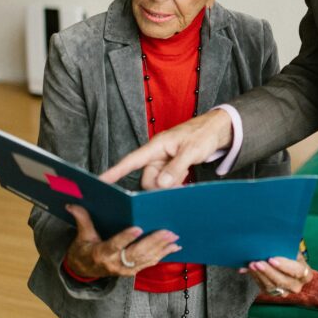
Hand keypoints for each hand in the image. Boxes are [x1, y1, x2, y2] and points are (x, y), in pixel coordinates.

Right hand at [63, 204, 180, 277]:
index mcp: (101, 253)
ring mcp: (125, 269)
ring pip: (146, 259)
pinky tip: (175, 247)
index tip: (138, 228)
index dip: (126, 237)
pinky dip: (163, 255)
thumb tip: (72, 203)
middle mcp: (115, 263)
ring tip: (174, 237)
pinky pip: (150, 263)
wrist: (84, 271)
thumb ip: (82, 219)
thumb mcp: (81, 236)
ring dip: (162, 248)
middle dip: (153, 242)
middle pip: (136, 253)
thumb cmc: (84, 250)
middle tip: (168, 231)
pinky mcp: (133, 270)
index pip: (115, 245)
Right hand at [99, 109, 233, 188]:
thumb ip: (176, 167)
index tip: (100, 181)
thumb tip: (161, 185)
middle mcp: (156, 155)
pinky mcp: (171, 166)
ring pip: (157, 183)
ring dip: (169, 186)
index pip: (131, 161)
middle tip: (179, 183)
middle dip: (159, 187)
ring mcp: (163, 161)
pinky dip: (174, 184)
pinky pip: (166, 181)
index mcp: (156, 146)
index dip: (115, 172)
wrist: (216, 130)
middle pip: (147, 179)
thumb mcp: (191, 150)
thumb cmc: (203, 134)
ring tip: (185, 176)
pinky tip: (185, 178)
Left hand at [242, 254, 312, 296]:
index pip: (297, 271)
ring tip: (251, 265)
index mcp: (306, 274)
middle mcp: (297, 286)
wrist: (287, 264)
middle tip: (258, 262)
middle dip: (268, 271)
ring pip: (271, 286)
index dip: (284, 266)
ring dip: (260, 275)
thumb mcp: (293, 249)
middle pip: (282, 281)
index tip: (272, 259)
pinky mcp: (273, 293)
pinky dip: (255, 277)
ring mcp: (285, 292)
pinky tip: (248, 269)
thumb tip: (273, 244)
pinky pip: (263, 287)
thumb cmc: (291, 253)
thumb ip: (286, 248)